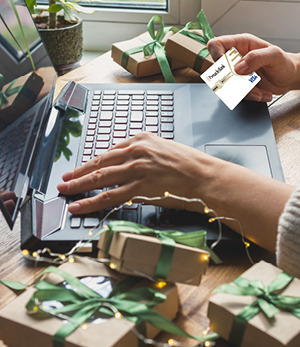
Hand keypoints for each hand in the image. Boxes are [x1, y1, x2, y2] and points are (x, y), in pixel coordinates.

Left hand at [57, 132, 220, 213]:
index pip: (108, 152)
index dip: (91, 163)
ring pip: (99, 179)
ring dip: (78, 187)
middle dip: (78, 174)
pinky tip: (78, 206)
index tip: (81, 169)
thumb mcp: (163, 149)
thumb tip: (128, 165)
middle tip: (64, 180)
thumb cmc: (189, 164)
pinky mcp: (139, 187)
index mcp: (140, 139)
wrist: (205, 176)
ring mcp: (136, 169)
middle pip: (99, 164)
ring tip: (65, 192)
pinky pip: (109, 196)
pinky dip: (90, 202)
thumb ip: (143, 154)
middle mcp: (135, 152)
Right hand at [207, 34, 299, 101]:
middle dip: (234, 81)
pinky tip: (261, 93)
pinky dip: (250, 96)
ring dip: (244, 91)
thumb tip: (238, 67)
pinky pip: (236, 94)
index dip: (216, 55)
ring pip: (228, 85)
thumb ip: (256, 57)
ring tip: (260, 91)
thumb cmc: (284, 62)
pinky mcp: (240, 85)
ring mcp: (237, 73)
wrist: (289, 78)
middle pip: (220, 70)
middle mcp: (236, 58)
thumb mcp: (274, 55)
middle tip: (249, 82)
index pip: (217, 44)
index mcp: (241, 43)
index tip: (225, 67)